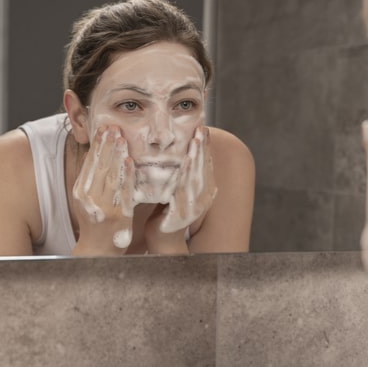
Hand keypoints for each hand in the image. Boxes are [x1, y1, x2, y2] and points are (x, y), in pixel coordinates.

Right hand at [71, 125, 135, 254]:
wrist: (98, 249)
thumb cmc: (97, 220)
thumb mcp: (89, 198)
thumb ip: (93, 179)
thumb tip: (101, 153)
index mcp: (80, 191)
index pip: (89, 163)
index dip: (96, 145)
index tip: (103, 128)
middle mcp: (89, 198)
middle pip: (98, 166)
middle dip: (106, 145)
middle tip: (112, 126)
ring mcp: (103, 207)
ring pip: (110, 176)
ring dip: (116, 155)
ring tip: (121, 138)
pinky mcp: (118, 215)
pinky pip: (123, 191)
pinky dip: (126, 175)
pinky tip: (129, 161)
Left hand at [145, 127, 216, 250]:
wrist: (161, 237)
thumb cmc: (165, 209)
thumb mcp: (175, 187)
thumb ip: (181, 173)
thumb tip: (183, 150)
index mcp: (204, 192)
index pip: (207, 166)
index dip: (206, 148)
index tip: (204, 130)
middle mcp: (203, 199)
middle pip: (204, 170)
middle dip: (203, 148)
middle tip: (203, 129)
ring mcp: (194, 208)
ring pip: (196, 178)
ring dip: (197, 158)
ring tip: (196, 141)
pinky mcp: (182, 215)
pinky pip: (183, 190)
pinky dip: (184, 174)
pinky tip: (185, 162)